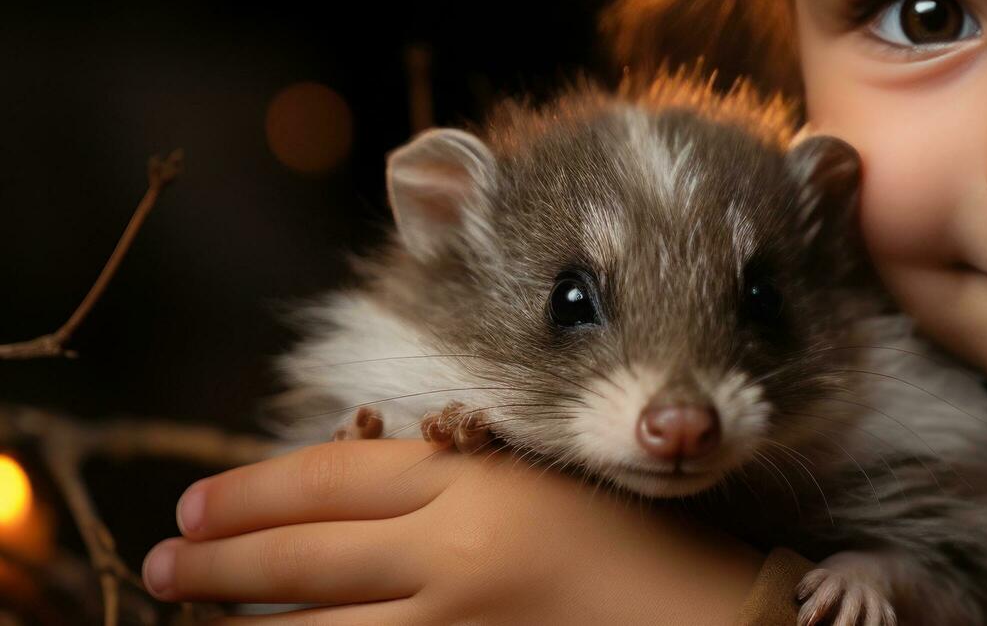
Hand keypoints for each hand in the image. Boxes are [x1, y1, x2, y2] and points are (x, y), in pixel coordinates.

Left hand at [141, 438, 763, 624]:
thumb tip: (372, 493)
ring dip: (248, 622)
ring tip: (198, 620)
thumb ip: (471, 487)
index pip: (336, 474)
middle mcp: (455, 551)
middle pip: (305, 550)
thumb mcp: (556, 493)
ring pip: (315, 625)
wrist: (727, 625)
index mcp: (482, 483)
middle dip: (219, 559)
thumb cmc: (655, 553)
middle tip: (160, 563)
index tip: (197, 501)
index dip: (254, 488)